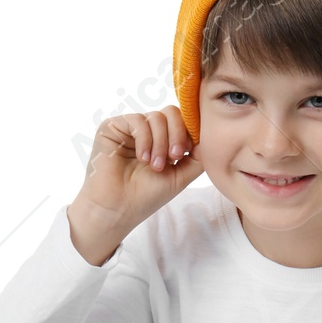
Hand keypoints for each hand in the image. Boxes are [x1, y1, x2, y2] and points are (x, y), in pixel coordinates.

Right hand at [67, 106, 204, 264]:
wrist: (117, 210)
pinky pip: (138, 120)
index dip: (189, 132)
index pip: (182, 120)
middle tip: (174, 158)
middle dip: (178, 134)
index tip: (186, 154)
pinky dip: (145, 139)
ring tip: (155, 166)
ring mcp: (130, 128)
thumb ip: (198, 155)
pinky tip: (142, 158)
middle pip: (172, 112)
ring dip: (161, 143)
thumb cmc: (146, 196)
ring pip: (157, 117)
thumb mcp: (181, 175)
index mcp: (162, 139)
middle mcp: (146, 130)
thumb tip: (209, 133)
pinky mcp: (112, 127)